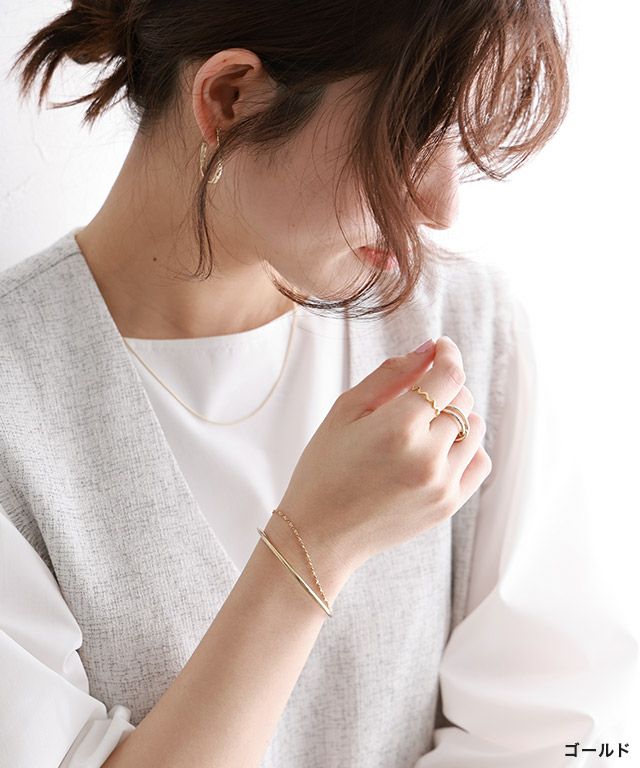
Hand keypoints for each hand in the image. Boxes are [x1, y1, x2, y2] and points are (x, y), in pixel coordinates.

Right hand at [278, 336, 491, 575]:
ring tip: (424, 423)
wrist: (320, 535)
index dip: (449, 354)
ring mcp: (442, 484)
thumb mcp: (345, 411)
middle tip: (417, 392)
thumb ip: (390, 374)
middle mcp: (428, 456)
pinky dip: (467, 446)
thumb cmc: (325, 468)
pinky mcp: (449, 505)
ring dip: (456, 415)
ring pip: (475, 428)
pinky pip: (480, 461)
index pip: (448, 376)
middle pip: (463, 399)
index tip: (441, 347)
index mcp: (398, 427)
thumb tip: (429, 347)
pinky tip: (439, 447)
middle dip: (444, 386)